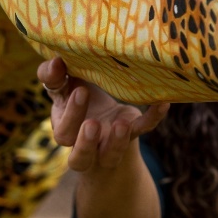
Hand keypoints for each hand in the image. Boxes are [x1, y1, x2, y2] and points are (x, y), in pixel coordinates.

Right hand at [39, 56, 168, 172]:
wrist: (100, 113)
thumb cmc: (76, 96)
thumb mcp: (63, 86)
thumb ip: (54, 76)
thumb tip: (55, 61)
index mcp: (65, 128)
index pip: (63, 130)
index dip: (70, 113)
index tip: (81, 90)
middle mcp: (85, 142)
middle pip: (79, 154)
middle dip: (85, 141)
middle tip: (91, 123)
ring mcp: (109, 141)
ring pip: (110, 156)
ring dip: (116, 143)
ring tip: (120, 125)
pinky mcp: (131, 133)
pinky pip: (143, 130)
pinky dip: (153, 118)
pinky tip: (162, 104)